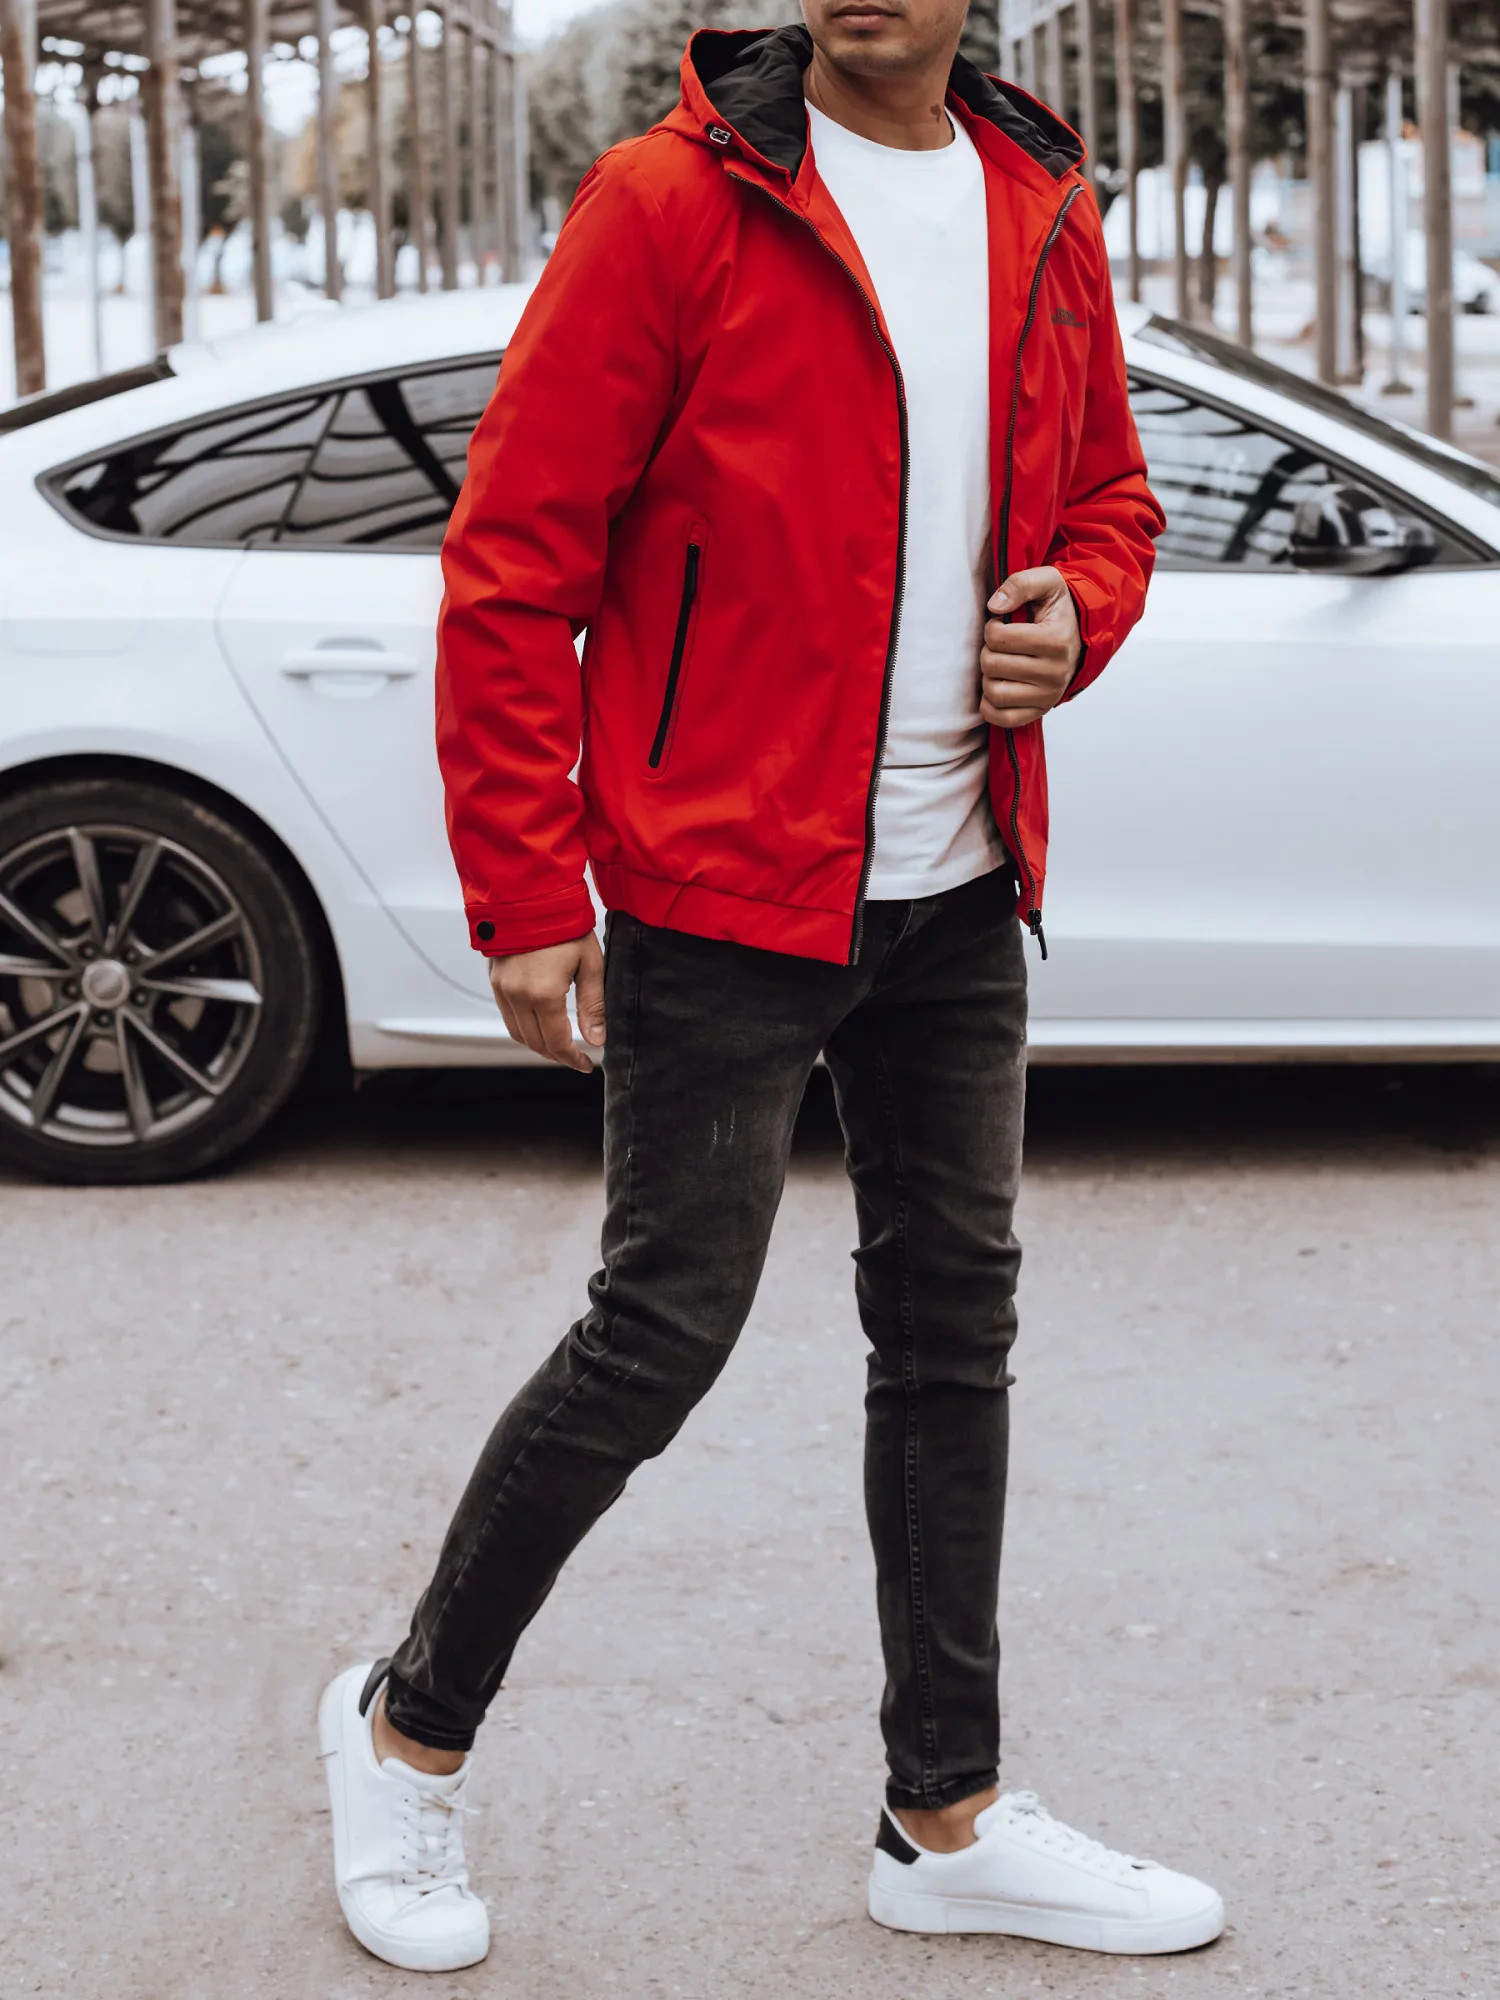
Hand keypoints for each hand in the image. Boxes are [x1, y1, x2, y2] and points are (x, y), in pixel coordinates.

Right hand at [488, 932, 604, 1073]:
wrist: (529, 895)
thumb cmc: (564, 924)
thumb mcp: (589, 963)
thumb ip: (593, 1005)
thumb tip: (596, 1040)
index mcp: (543, 994)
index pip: (557, 1042)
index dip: (573, 1059)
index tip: (586, 1064)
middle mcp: (517, 996)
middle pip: (535, 1043)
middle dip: (557, 1056)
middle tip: (577, 1057)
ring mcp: (502, 989)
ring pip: (518, 1034)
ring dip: (538, 1045)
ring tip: (560, 1045)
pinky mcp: (495, 981)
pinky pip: (508, 1017)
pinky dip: (524, 1028)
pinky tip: (542, 1024)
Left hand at [979, 566, 1081, 728]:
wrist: (1079, 636)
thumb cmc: (1057, 610)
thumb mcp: (1047, 582)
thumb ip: (1021, 584)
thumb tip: (994, 606)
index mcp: (1055, 641)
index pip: (998, 638)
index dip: (992, 627)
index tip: (1004, 624)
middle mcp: (1055, 673)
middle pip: (992, 665)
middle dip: (989, 651)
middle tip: (1002, 646)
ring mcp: (1048, 696)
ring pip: (994, 692)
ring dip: (989, 677)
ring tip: (1002, 664)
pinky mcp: (1040, 711)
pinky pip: (1002, 718)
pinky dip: (990, 705)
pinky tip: (998, 686)